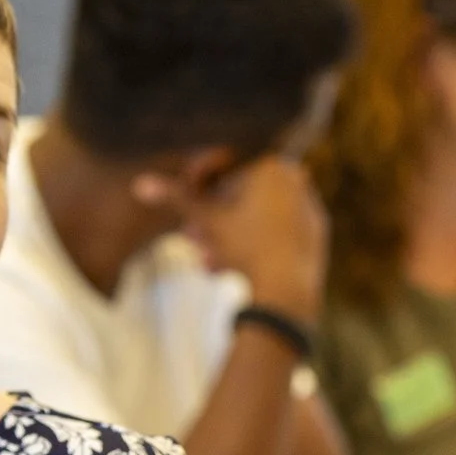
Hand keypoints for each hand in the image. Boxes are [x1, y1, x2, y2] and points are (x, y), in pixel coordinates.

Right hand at [177, 156, 327, 323]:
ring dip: (229, 237)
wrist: (288, 289)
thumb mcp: (207, 221)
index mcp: (271, 165)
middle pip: (241, 196)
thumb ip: (177, 197)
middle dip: (213, 220)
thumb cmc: (245, 248)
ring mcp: (309, 205)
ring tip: (210, 262)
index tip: (187, 215)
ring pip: (258, 216)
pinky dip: (256, 244)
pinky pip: (280, 231)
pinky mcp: (317, 231)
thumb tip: (139, 184)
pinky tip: (234, 267)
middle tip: (192, 241)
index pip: (225, 171)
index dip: (200, 192)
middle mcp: (295, 178)